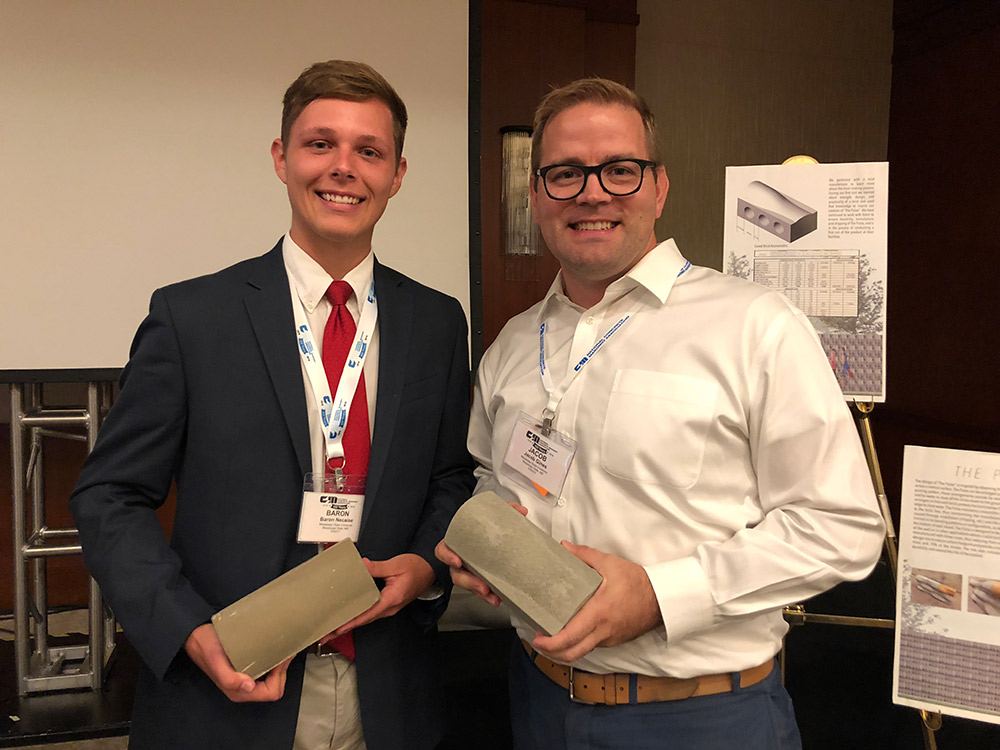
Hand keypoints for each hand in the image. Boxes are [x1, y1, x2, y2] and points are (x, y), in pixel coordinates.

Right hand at [184, 623, 290, 701]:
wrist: (194, 635)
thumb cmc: (205, 645)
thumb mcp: (216, 660)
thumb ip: (229, 678)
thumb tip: (248, 686)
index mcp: (237, 691)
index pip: (271, 692)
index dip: (280, 677)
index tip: (281, 658)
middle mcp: (242, 689)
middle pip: (274, 688)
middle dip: (282, 672)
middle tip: (284, 654)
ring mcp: (243, 680)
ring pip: (271, 681)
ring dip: (278, 668)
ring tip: (280, 651)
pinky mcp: (244, 671)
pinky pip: (264, 672)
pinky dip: (272, 663)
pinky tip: (272, 652)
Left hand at [330, 553, 434, 634]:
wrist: (431, 570)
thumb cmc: (417, 567)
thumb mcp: (396, 565)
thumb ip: (378, 567)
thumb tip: (362, 565)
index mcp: (391, 599)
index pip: (368, 614)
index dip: (352, 622)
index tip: (338, 629)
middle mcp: (390, 607)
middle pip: (364, 620)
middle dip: (345, 627)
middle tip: (327, 633)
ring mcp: (389, 608)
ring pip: (367, 618)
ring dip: (350, 622)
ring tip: (333, 627)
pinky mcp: (388, 604)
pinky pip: (370, 612)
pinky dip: (358, 616)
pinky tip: (349, 614)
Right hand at [433, 502, 527, 607]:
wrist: (492, 539)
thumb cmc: (483, 530)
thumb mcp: (491, 518)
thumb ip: (505, 510)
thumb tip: (521, 511)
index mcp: (457, 544)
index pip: (442, 551)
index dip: (447, 556)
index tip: (458, 561)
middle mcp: (460, 561)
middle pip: (457, 575)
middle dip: (470, 582)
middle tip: (483, 586)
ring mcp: (469, 572)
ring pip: (469, 586)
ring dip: (480, 592)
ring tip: (492, 595)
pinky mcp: (480, 580)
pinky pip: (482, 591)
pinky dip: (490, 595)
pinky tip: (498, 598)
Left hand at [531, 542, 662, 662]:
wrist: (662, 598)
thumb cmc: (637, 582)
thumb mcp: (610, 563)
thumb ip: (584, 555)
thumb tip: (563, 547)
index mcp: (598, 613)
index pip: (570, 638)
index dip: (550, 643)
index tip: (537, 639)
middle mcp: (603, 631)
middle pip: (572, 654)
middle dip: (552, 652)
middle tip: (539, 642)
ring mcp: (609, 639)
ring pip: (582, 652)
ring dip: (564, 649)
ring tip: (552, 635)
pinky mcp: (615, 640)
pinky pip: (593, 646)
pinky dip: (579, 643)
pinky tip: (573, 631)